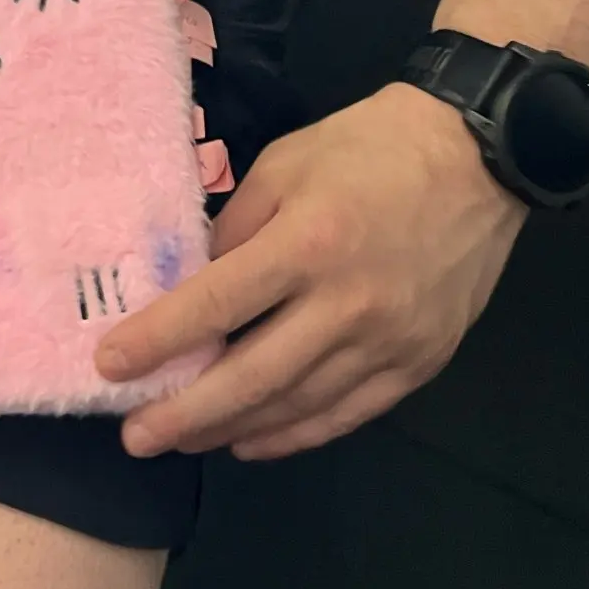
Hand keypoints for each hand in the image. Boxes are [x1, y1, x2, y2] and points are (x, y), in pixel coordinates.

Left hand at [98, 83, 526, 459]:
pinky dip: (294, 434)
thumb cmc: (369, 148)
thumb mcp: (285, 164)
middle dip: (185, 413)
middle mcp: (347, 304)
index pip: (216, 306)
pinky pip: (347, 414)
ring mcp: (389, 342)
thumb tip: (193, 287)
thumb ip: (235, 229)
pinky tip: (253, 440)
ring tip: (182, 438)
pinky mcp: (420, 363)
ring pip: (297, 406)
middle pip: (252, 377)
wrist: (478, 157)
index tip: (110, 365)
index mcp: (308, 243)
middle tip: (135, 435)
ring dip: (232, 429)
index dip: (158, 341)